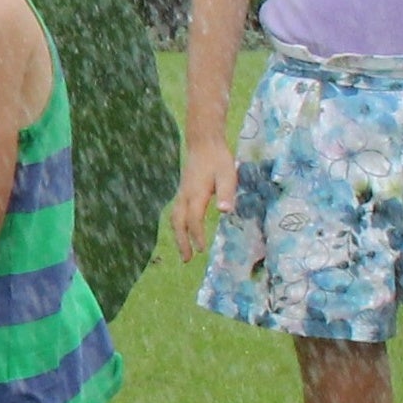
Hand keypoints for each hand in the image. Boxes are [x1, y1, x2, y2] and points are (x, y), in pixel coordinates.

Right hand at [168, 138, 237, 260]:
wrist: (203, 142)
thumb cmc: (218, 159)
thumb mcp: (228, 175)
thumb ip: (226, 194)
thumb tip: (225, 212)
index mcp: (196, 194)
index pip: (194, 220)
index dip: (197, 236)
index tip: (202, 250)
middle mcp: (185, 196)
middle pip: (178, 223)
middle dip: (182, 242)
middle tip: (187, 259)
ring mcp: (181, 193)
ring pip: (175, 218)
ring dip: (178, 236)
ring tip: (183, 251)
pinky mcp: (182, 191)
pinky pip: (176, 213)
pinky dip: (177, 226)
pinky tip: (183, 231)